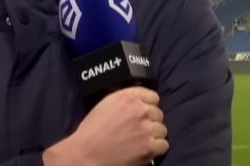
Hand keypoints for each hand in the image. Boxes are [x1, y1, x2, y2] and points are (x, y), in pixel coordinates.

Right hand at [43, 87, 167, 165]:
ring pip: (162, 129)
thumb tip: (139, 102)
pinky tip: (145, 149)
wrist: (86, 153)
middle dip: (150, 121)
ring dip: (154, 135)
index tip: (144, 113)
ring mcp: (146, 128)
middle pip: (158, 113)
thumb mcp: (106, 104)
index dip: (148, 106)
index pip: (153, 97)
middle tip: (139, 129)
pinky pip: (163, 145)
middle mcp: (140, 110)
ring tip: (141, 140)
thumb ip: (125, 100)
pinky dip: (156, 148)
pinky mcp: (149, 146)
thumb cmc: (92, 130)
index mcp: (128, 96)